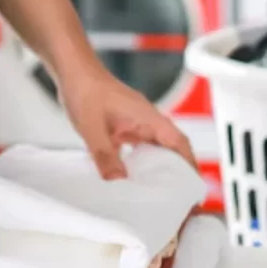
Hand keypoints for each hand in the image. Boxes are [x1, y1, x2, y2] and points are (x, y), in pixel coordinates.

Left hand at [60, 65, 195, 179]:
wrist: (73, 71)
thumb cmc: (86, 90)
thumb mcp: (93, 128)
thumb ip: (105, 155)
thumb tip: (117, 180)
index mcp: (148, 118)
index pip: (178, 142)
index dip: (189, 164)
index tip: (193, 184)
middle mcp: (145, 120)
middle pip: (170, 148)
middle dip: (175, 171)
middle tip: (175, 195)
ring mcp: (134, 123)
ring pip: (153, 149)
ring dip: (156, 167)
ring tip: (154, 192)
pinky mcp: (122, 125)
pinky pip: (136, 147)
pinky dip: (136, 162)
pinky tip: (128, 176)